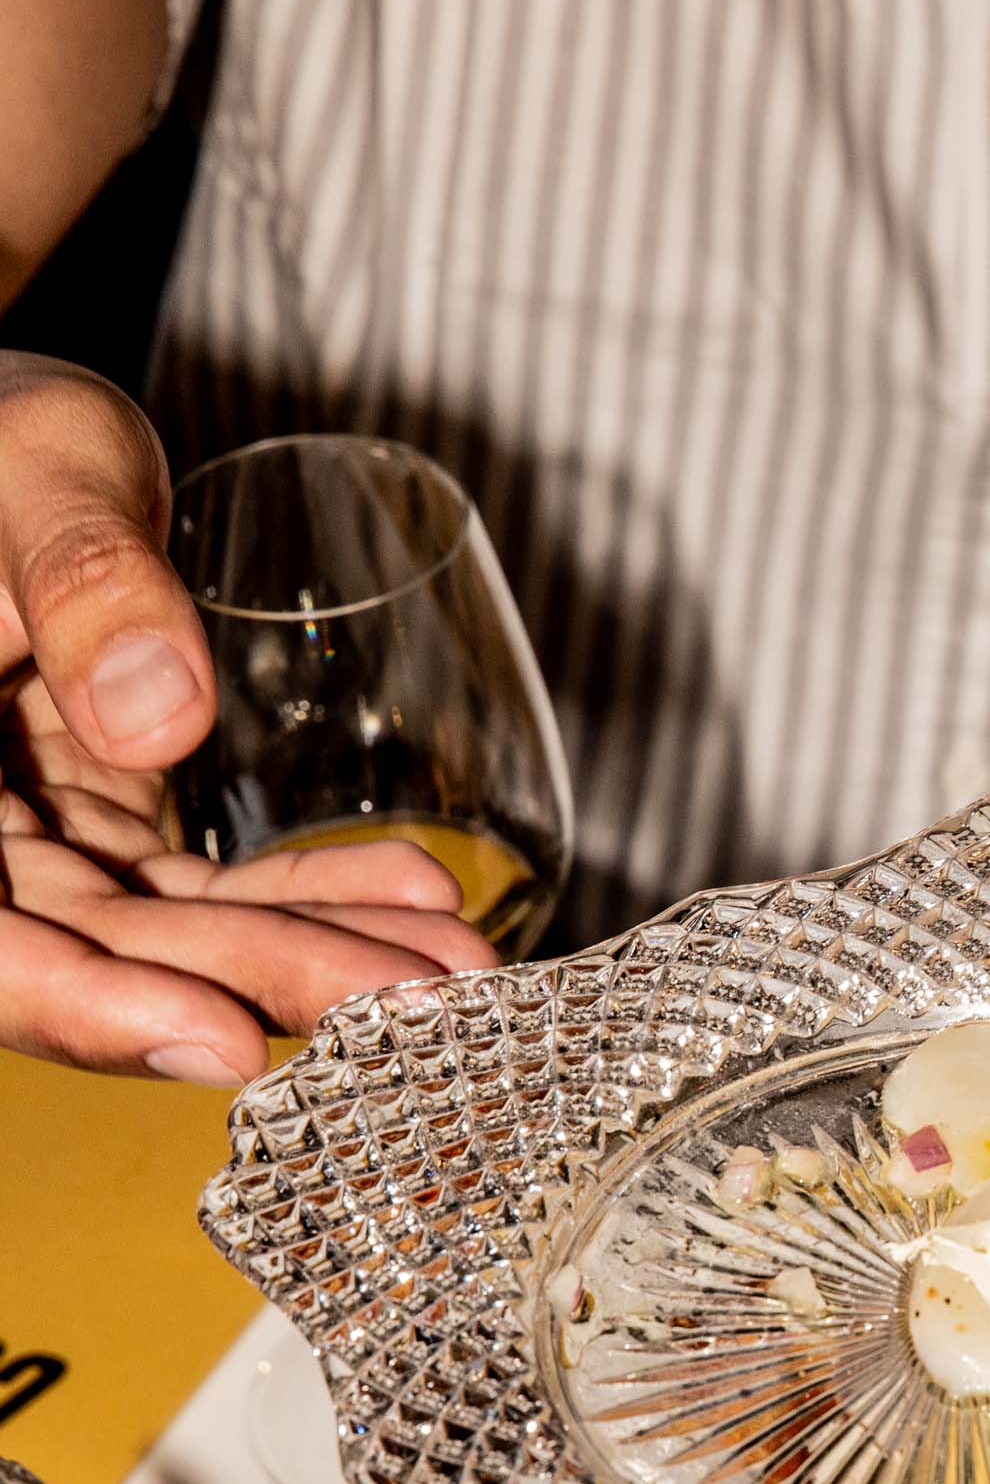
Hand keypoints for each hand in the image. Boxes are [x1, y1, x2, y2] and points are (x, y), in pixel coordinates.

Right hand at [0, 355, 493, 1082]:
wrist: (10, 445)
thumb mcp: (34, 466)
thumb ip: (83, 578)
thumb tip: (165, 721)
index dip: (91, 1008)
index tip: (226, 1038)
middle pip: (96, 952)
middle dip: (259, 982)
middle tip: (413, 1001)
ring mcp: (30, 847)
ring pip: (168, 934)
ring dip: (312, 953)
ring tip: (452, 964)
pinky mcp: (102, 838)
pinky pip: (208, 889)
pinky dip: (311, 892)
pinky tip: (418, 896)